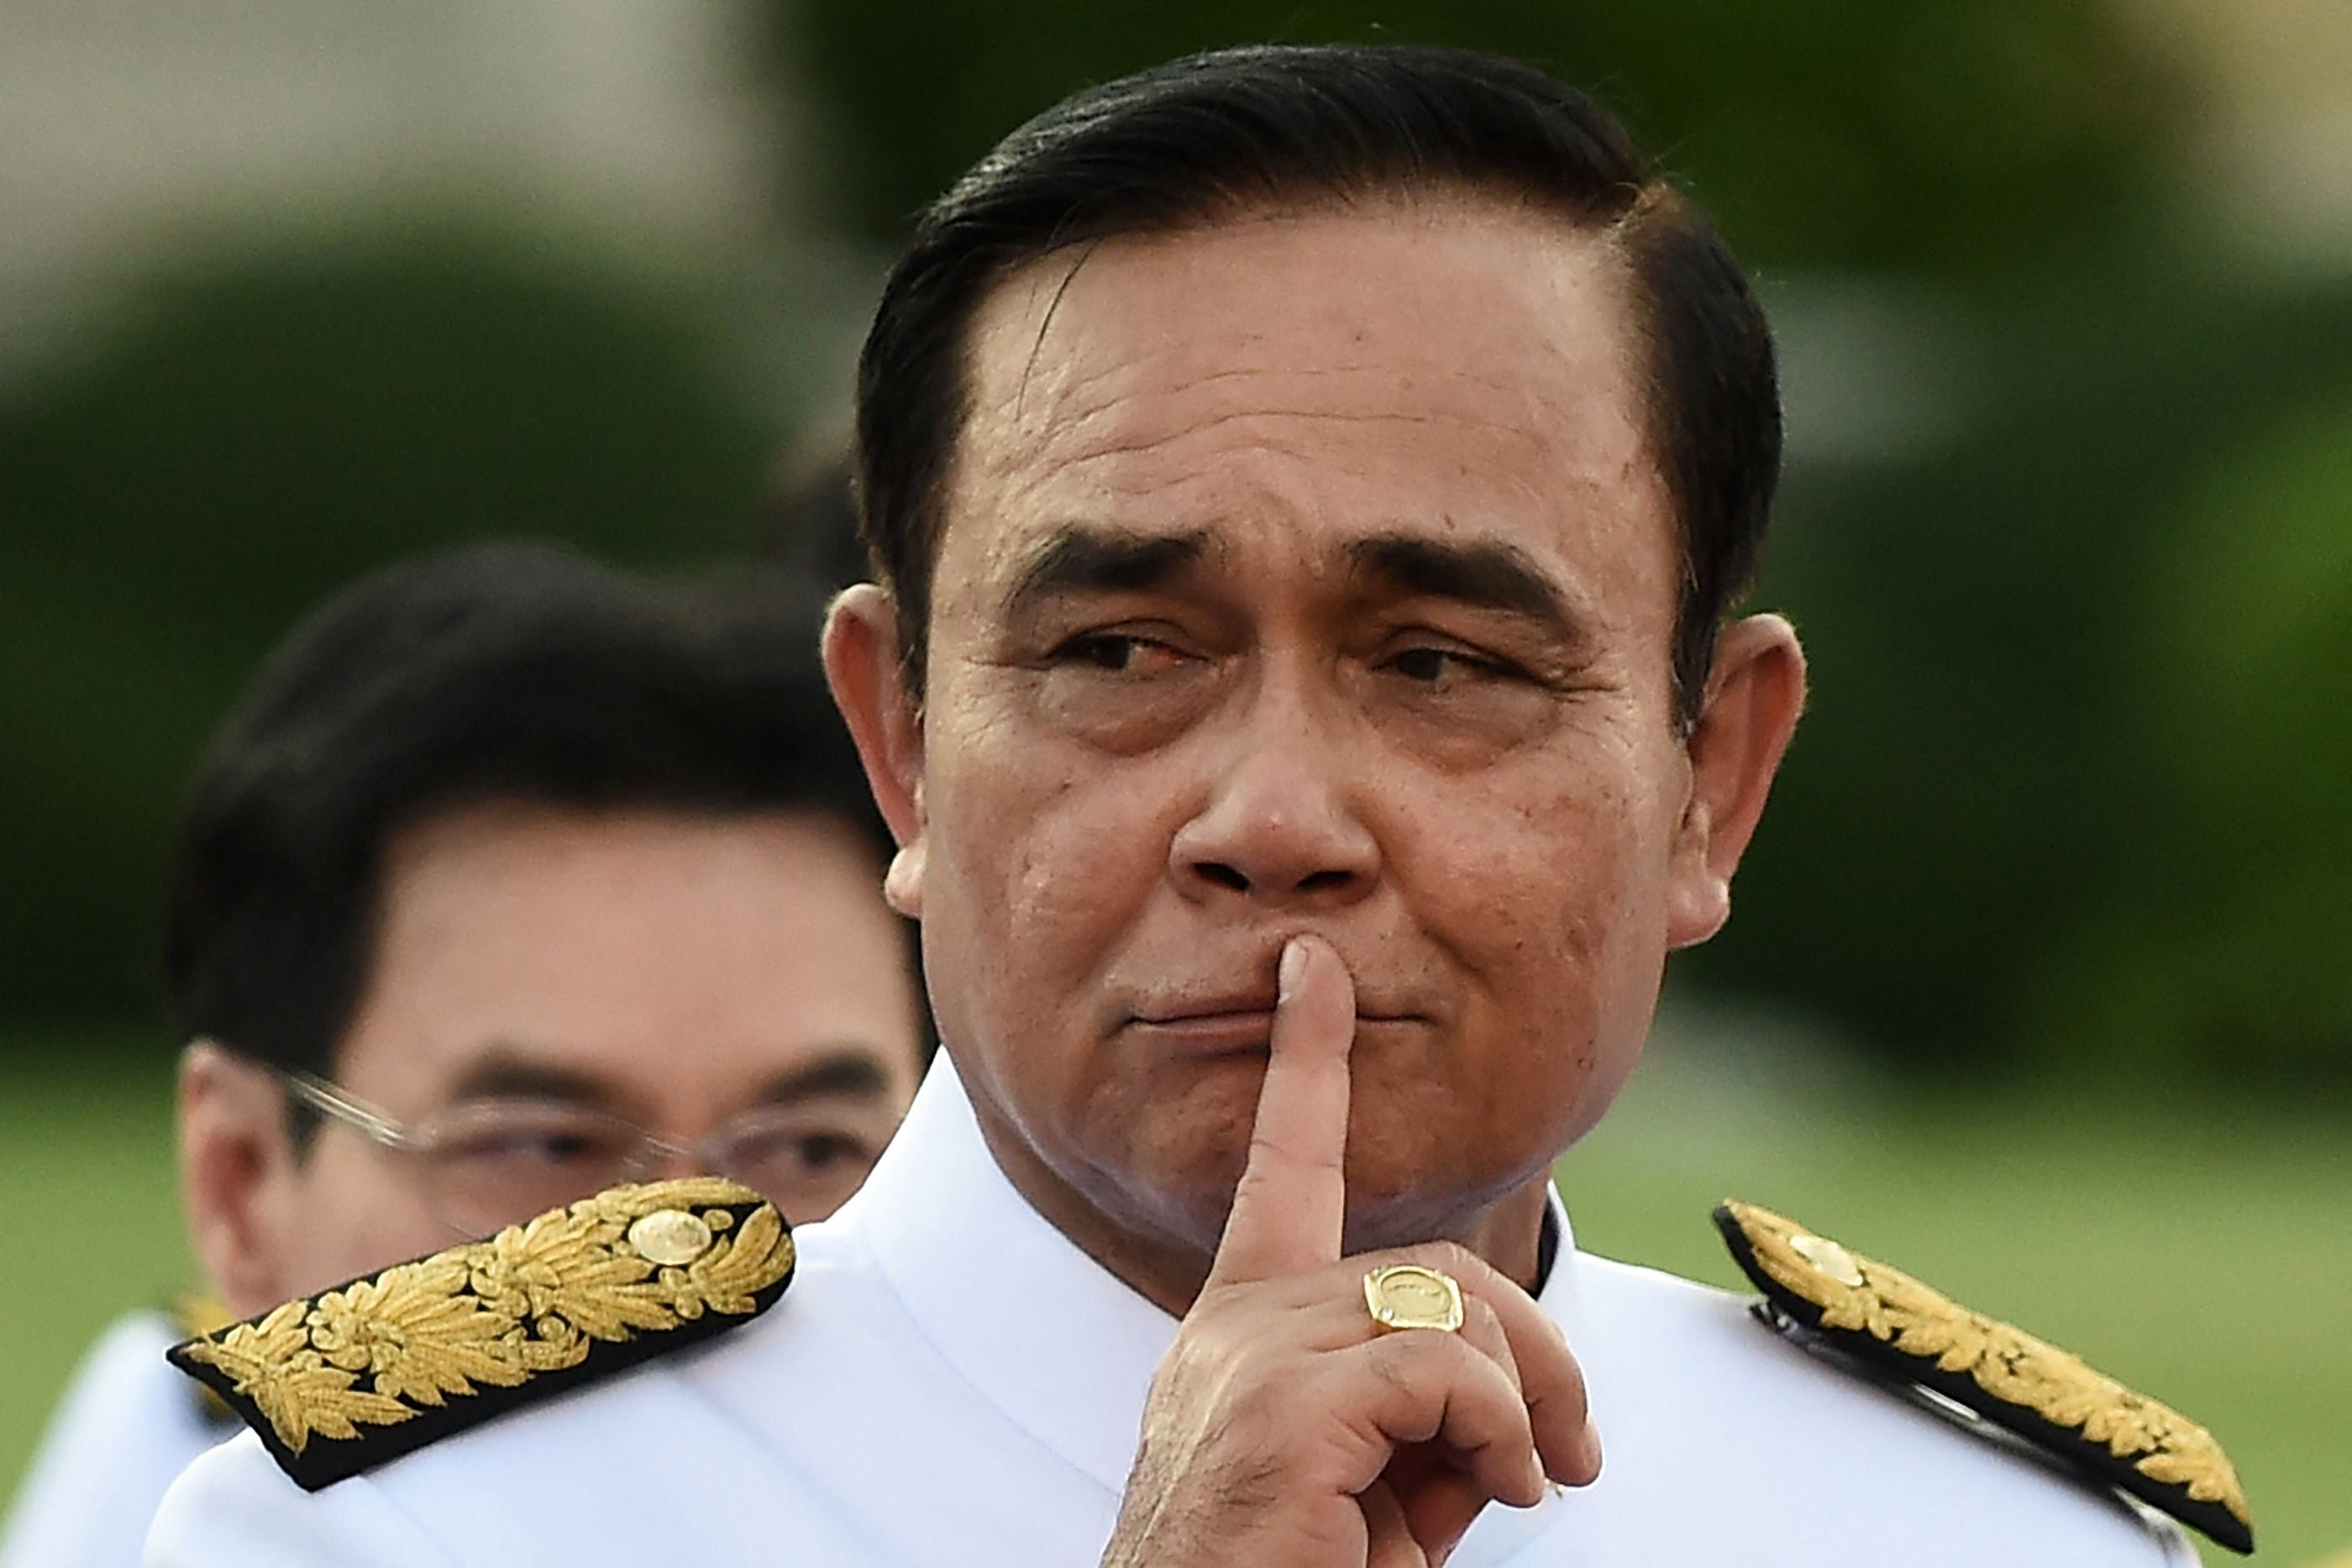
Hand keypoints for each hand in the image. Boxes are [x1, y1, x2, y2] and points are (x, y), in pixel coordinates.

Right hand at [1101, 936, 1599, 1567]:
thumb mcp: (1376, 1490)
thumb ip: (1428, 1421)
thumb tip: (1517, 1411)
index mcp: (1242, 1327)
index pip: (1281, 1166)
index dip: (1304, 1058)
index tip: (1314, 970)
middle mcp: (1234, 1324)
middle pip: (1432, 1262)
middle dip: (1535, 1350)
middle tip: (1571, 1455)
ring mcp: (1251, 1358)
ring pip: (1447, 1304)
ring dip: (1524, 1400)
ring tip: (1526, 1487)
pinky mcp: (1283, 1409)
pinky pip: (1444, 1369)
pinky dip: (1503, 1431)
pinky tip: (1503, 1496)